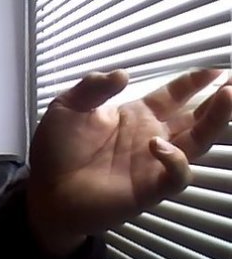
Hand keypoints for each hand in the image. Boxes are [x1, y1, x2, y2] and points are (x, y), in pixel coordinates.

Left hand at [26, 69, 231, 255]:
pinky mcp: (148, 188)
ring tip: (227, 97)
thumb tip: (122, 74)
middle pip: (195, 117)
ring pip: (196, 142)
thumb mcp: (67, 107)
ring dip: (214, 121)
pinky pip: (175, 175)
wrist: (45, 188)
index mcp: (134, 116)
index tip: (213, 70)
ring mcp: (151, 163)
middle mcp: (151, 137)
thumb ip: (92, 88)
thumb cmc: (56, 148)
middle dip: (219, 100)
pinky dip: (175, 160)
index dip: (192, 83)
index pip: (172, 96)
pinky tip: (159, 144)